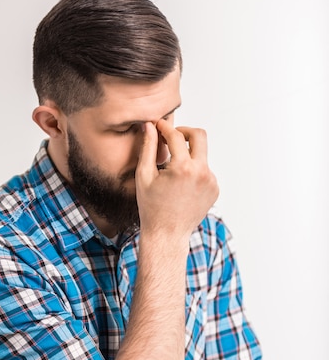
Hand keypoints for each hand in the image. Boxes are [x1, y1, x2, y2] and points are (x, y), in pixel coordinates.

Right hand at [136, 121, 218, 237]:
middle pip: (199, 135)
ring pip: (202, 155)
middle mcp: (202, 172)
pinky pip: (205, 170)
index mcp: (183, 168)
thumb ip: (148, 148)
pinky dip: (193, 170)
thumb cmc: (151, 208)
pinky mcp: (215, 189)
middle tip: (172, 137)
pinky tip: (180, 185)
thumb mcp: (144, 176)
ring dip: (188, 155)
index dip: (164, 127)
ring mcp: (211, 181)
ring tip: (172, 171)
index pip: (176, 135)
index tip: (158, 125)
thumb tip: (149, 127)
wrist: (167, 234)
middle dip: (185, 131)